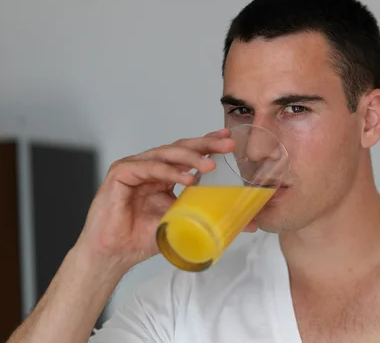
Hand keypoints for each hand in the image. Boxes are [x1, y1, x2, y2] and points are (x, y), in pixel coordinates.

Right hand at [75, 129, 235, 271]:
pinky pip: (148, 167)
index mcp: (165, 175)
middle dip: (206, 144)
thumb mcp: (186, 224)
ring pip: (167, 154)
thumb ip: (214, 219)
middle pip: (181, 148)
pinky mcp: (120, 173)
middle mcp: (151, 167)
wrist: (114, 255)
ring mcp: (135, 167)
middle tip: (227, 145)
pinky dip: (168, 171)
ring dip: (190, 157)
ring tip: (209, 165)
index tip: (229, 139)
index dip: (208, 144)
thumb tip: (251, 223)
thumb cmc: (143, 238)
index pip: (190, 153)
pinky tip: (186, 178)